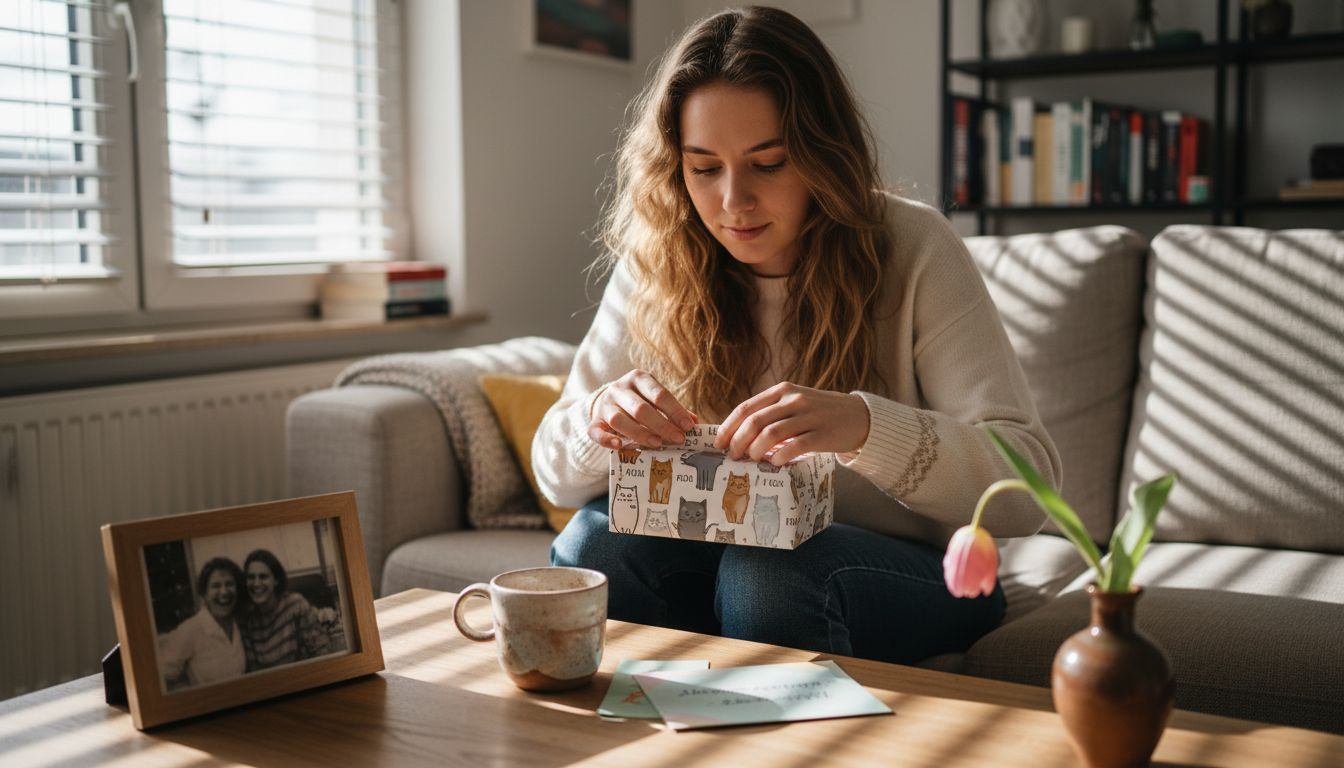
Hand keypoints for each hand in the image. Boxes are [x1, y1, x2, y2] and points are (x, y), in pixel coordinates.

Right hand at [588, 369, 697, 449]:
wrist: (607, 401)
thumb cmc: (638, 401)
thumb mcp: (655, 398)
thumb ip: (673, 409)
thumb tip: (694, 422)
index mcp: (638, 378)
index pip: (659, 394)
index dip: (675, 411)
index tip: (688, 426)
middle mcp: (619, 389)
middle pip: (640, 408)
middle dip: (662, 425)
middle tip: (678, 439)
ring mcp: (605, 405)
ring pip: (619, 420)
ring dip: (640, 433)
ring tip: (657, 444)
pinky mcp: (594, 421)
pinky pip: (596, 431)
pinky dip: (606, 440)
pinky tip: (619, 446)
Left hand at [714, 382, 869, 464]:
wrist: (859, 416)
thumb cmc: (820, 414)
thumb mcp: (794, 404)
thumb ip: (771, 413)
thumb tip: (738, 436)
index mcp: (783, 391)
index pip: (746, 408)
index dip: (728, 427)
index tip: (718, 444)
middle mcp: (794, 400)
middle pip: (755, 421)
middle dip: (738, 441)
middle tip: (733, 456)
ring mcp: (809, 416)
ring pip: (771, 434)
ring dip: (756, 450)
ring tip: (752, 460)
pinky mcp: (823, 434)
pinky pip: (795, 446)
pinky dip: (780, 457)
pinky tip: (776, 463)